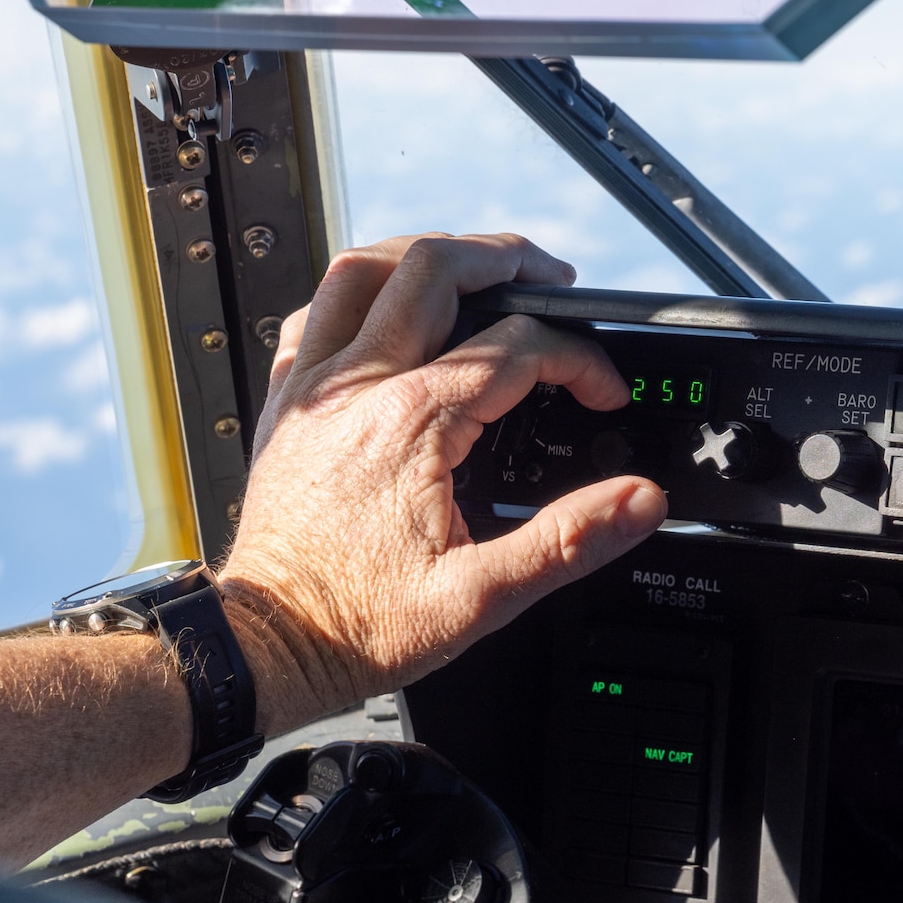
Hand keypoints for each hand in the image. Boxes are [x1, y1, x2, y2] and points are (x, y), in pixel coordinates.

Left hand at [218, 233, 666, 731]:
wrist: (265, 647)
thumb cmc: (354, 626)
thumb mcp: (481, 599)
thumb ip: (569, 542)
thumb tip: (638, 500)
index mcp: (413, 423)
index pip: (520, 347)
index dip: (580, 361)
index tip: (602, 393)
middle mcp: (358, 387)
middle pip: (436, 268)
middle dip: (508, 260)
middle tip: (551, 277)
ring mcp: (314, 388)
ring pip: (363, 268)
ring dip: (426, 255)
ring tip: (473, 268)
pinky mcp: (286, 404)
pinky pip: (314, 313)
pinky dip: (357, 296)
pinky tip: (384, 312)